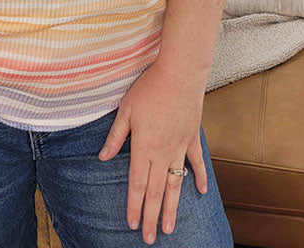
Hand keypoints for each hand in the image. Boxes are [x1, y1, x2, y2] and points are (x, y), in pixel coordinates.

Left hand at [98, 62, 206, 243]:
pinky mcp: (192, 138)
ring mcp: (180, 147)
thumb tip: (103, 157)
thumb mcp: (126, 110)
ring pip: (175, 185)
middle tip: (149, 238)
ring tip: (170, 229)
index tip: (131, 224)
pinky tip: (200, 193)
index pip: (136, 184)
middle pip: (155, 191)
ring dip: (172, 208)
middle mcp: (162, 153)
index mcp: (143, 147)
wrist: (180, 73)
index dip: (133, 206)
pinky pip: (196, 163)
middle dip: (150, 216)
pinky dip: (199, 178)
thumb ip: (116, 136)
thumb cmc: (150, 88)